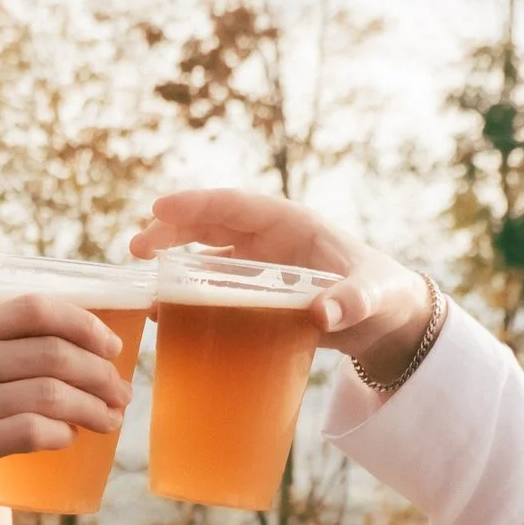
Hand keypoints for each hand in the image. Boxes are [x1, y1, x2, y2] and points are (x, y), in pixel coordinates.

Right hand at [0, 294, 130, 513]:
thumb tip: (60, 356)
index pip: (36, 309)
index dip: (84, 323)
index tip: (111, 346)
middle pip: (54, 352)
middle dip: (101, 373)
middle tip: (121, 393)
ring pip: (51, 393)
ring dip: (92, 407)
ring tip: (110, 420)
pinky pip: (30, 431)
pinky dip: (60, 434)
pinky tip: (69, 439)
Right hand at [132, 189, 436, 383]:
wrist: (387, 319)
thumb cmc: (383, 295)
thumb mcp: (372, 296)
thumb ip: (351, 301)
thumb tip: (324, 312)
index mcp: (291, 223)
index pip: (235, 205)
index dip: (197, 205)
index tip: (160, 208)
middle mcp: (269, 238)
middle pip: (210, 224)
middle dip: (171, 231)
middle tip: (136, 247)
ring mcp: (260, 264)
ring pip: (206, 253)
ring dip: (173, 260)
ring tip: (141, 276)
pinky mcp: (258, 292)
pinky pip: (216, 287)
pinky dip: (190, 295)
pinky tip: (164, 311)